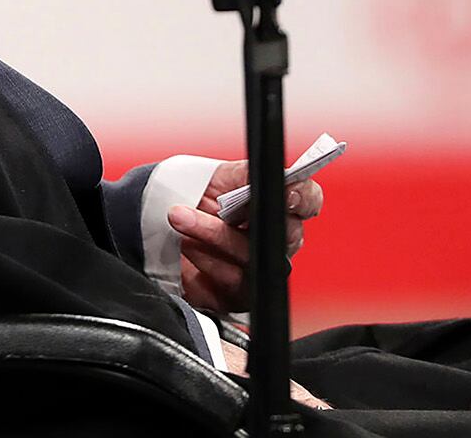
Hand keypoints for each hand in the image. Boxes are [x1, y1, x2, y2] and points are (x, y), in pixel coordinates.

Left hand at [167, 159, 324, 312]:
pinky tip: (186, 246)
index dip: (303, 198)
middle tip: (218, 206)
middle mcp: (276, 241)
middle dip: (252, 218)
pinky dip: (206, 260)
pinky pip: (232, 282)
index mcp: (279, 206)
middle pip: (286, 236)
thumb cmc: (198, 197)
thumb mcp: (220, 176)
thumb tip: (272, 175)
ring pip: (254, 259)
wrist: (162, 223)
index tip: (287, 194)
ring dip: (215, 236)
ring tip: (181, 218)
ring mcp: (260, 268)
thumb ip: (248, 174)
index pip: (308, 201)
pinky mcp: (238, 295)